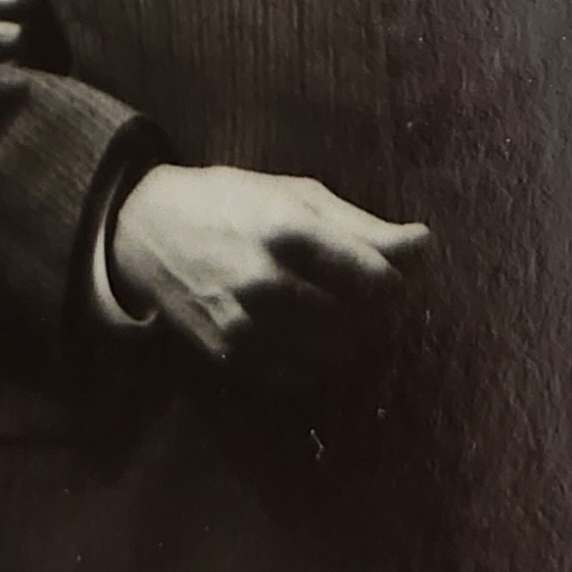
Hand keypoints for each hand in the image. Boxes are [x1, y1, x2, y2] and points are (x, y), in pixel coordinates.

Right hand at [108, 162, 430, 393]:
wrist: (146, 233)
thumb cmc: (230, 201)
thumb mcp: (295, 194)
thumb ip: (362, 226)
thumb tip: (425, 244)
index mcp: (289, 231)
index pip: (376, 281)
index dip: (394, 284)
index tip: (388, 277)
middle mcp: (268, 283)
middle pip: (361, 321)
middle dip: (372, 311)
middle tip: (359, 294)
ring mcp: (247, 326)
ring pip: (334, 354)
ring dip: (346, 338)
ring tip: (331, 311)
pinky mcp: (231, 356)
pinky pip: (299, 376)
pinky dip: (312, 360)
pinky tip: (300, 332)